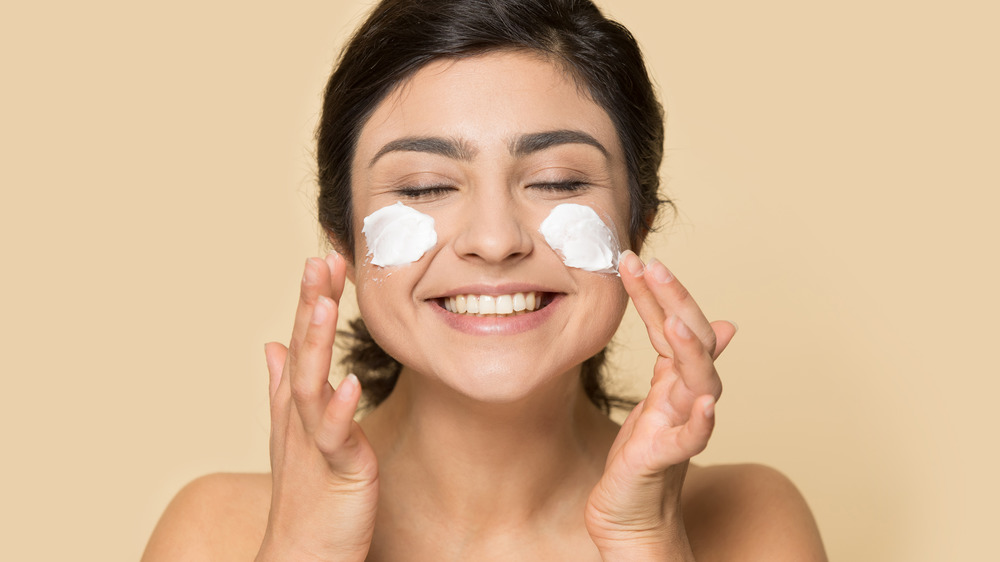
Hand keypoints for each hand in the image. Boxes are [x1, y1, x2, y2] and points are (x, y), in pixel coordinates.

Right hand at [256, 254, 378, 561]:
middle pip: (302, 351)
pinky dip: (340, 409)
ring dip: (316, 343)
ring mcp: (315, 441)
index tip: (326, 257)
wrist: (300, 555)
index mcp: (297, 403)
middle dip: (311, 304)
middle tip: (321, 258)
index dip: (312, 299)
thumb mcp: (296, 433)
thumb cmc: (305, 494)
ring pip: (311, 384)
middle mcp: (300, 416)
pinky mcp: (336, 471)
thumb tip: (272, 343)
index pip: (303, 340)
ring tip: (326, 303)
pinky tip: (350, 382)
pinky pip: (336, 437)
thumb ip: (282, 387)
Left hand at [585, 251, 736, 559]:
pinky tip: (704, 403)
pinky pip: (692, 439)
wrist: (633, 518)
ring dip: (691, 351)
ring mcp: (681, 426)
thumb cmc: (642, 460)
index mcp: (674, 381)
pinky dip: (701, 421)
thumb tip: (723, 324)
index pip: (672, 324)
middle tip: (652, 266)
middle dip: (674, 301)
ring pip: (699, 382)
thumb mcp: (658, 401)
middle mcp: (684, 397)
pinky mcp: (667, 459)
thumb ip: (678, 360)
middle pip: (693, 341)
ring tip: (677, 322)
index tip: (632, 260)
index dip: (655, 293)